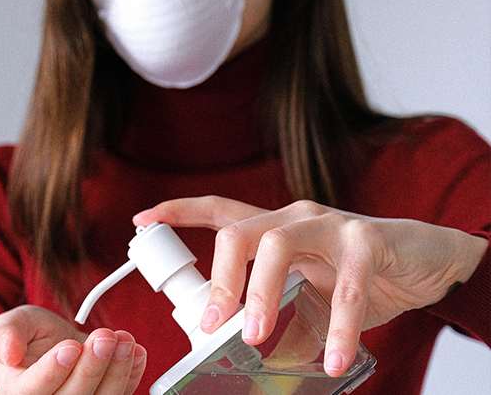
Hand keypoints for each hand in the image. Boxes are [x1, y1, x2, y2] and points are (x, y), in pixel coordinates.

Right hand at [0, 305, 146, 394]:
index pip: (34, 390)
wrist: (56, 343)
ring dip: (117, 371)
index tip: (71, 346)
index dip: (54, 370)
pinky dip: (131, 375)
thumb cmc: (30, 336)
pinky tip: (135, 352)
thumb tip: (7, 352)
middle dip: (92, 367)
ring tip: (123, 341)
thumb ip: (6, 334)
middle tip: (104, 337)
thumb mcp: (12, 323)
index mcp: (18, 389)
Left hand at [133, 196, 487, 376]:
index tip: (142, 221)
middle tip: (210, 324)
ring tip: (255, 336)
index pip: (219, 211)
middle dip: (218, 278)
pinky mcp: (368, 241)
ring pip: (280, 246)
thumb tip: (243, 349)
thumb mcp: (305, 295)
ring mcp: (331, 225)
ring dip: (262, 294)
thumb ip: (275, 311)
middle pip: (239, 232)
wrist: (427, 263)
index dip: (179, 212)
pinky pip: (346, 286)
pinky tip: (331, 358)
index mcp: (274, 228)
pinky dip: (337, 327)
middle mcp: (295, 218)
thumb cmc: (359, 276)